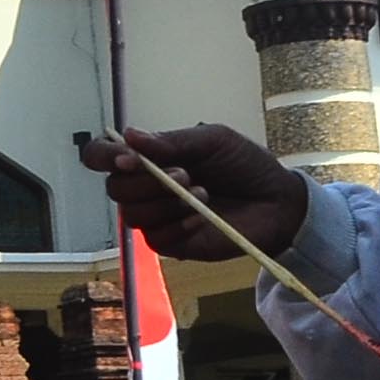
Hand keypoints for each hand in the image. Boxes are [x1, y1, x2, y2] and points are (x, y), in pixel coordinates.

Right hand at [81, 126, 308, 260]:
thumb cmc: (246, 165)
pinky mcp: (171, 244)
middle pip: (115, 189)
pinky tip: (200, 218)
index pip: (103, 157)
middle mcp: (146, 188)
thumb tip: (128, 135)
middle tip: (185, 173)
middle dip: (146, 181)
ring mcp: (157, 217)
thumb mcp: (213, 141)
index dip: (103, 157)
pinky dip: (177, 225)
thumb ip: (172, 141)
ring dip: (165, 203)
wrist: (277, 201)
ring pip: (131, 215)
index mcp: (149, 159)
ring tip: (202, 193)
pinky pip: (155, 238)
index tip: (127, 158)